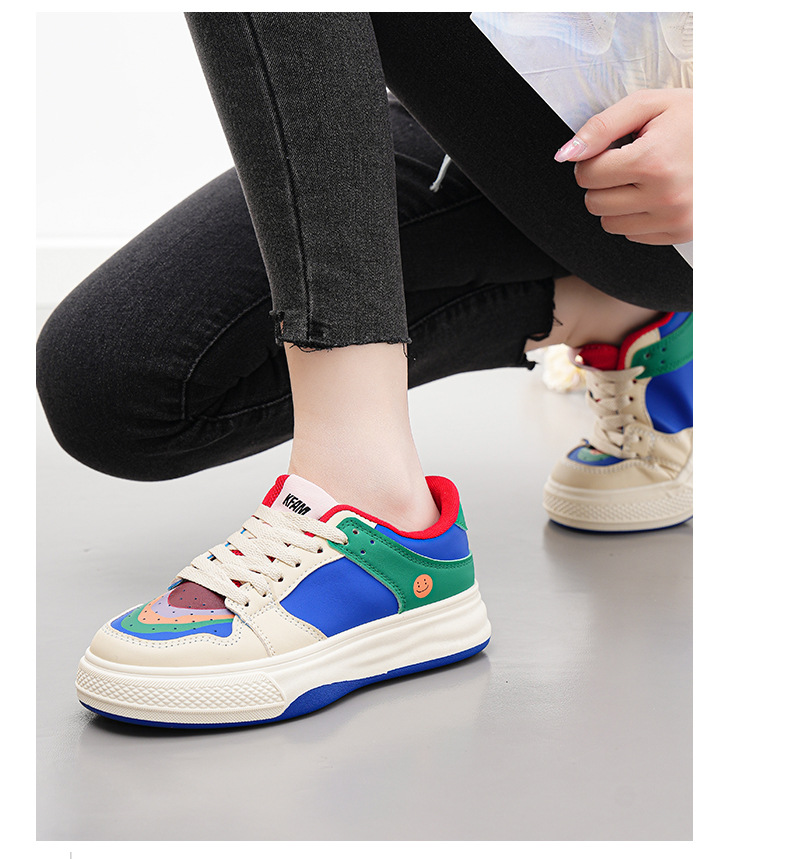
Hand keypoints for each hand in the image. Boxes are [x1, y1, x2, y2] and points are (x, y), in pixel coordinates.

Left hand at [555, 89, 692, 244]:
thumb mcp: (649, 105)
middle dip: (602, 182)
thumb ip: (601, 127)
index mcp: (653, 161)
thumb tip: (565, 154)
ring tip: (644, 178)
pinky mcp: (680, 233)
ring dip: (616, 202)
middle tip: (628, 163)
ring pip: (609, 224)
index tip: (612, 150)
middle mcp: (664, 196)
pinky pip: (632, 235)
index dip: (592, 159)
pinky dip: (637, 216)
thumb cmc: (696, 117)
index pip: (587, 175)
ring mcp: (674, 218)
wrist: (745, 138)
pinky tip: (658, 193)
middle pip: (594, 203)